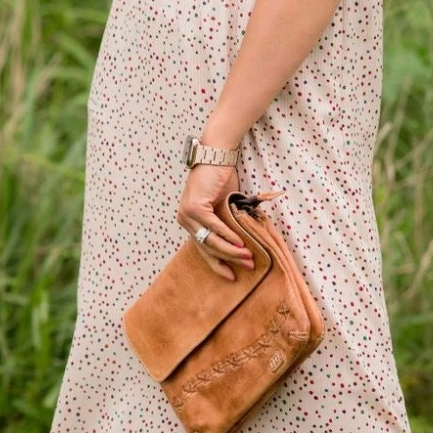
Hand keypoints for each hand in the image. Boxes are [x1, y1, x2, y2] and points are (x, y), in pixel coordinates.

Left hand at [178, 163, 254, 281]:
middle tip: (248, 266)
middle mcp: (185, 220)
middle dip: (229, 260)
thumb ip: (227, 225)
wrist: (216, 155)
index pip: (203, 250)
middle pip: (207, 248)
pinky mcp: (194, 207)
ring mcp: (187, 214)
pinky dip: (227, 236)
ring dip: (231, 250)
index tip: (232, 276)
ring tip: (248, 257)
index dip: (218, 264)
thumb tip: (242, 245)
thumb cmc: (221, 178)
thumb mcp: (224, 207)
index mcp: (190, 222)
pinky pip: (213, 227)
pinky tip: (240, 243)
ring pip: (210, 241)